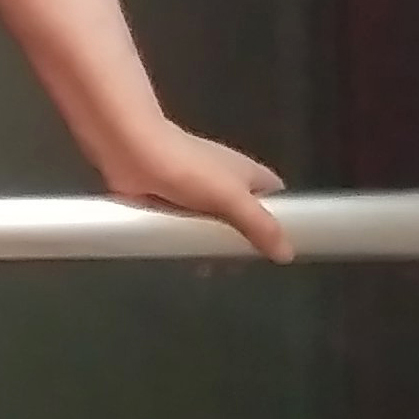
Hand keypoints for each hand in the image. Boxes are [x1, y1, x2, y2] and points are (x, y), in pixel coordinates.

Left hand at [100, 125, 291, 262]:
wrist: (132, 151)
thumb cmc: (188, 168)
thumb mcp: (232, 198)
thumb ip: (260, 226)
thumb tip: (286, 252)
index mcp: (248, 174)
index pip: (276, 198)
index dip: (280, 220)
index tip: (277, 248)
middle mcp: (224, 181)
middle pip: (242, 217)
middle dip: (240, 241)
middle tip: (235, 264)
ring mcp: (194, 193)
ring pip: (211, 225)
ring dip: (209, 245)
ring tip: (207, 268)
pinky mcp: (168, 201)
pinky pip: (183, 226)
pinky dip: (184, 240)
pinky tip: (182, 256)